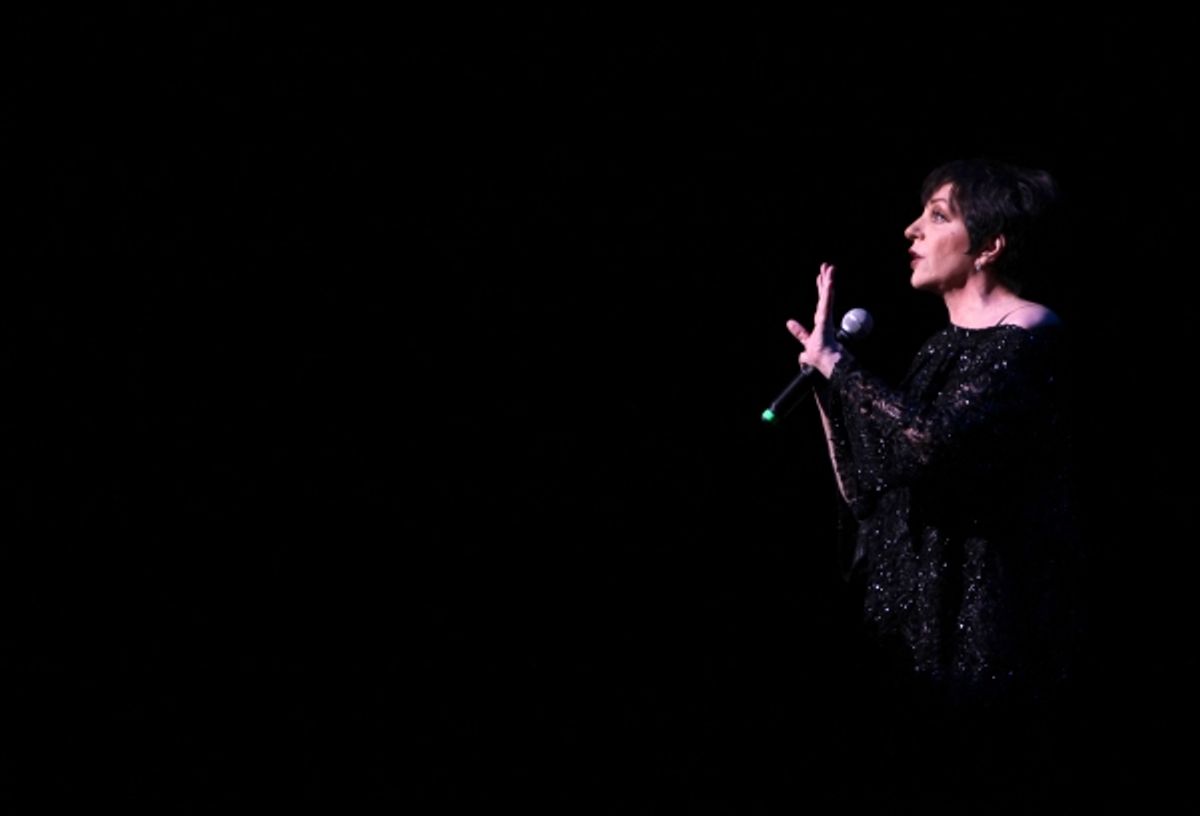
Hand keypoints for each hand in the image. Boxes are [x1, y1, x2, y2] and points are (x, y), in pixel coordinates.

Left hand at [785, 262, 842, 377]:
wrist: (829, 366)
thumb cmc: (821, 360)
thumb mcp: (806, 348)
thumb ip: (801, 337)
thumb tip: (793, 332)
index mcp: (822, 325)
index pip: (820, 305)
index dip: (821, 290)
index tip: (819, 279)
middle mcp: (825, 320)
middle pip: (824, 297)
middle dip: (825, 282)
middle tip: (826, 266)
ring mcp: (827, 319)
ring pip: (827, 296)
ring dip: (828, 281)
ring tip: (829, 267)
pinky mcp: (826, 320)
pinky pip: (827, 302)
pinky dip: (828, 291)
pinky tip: (829, 280)